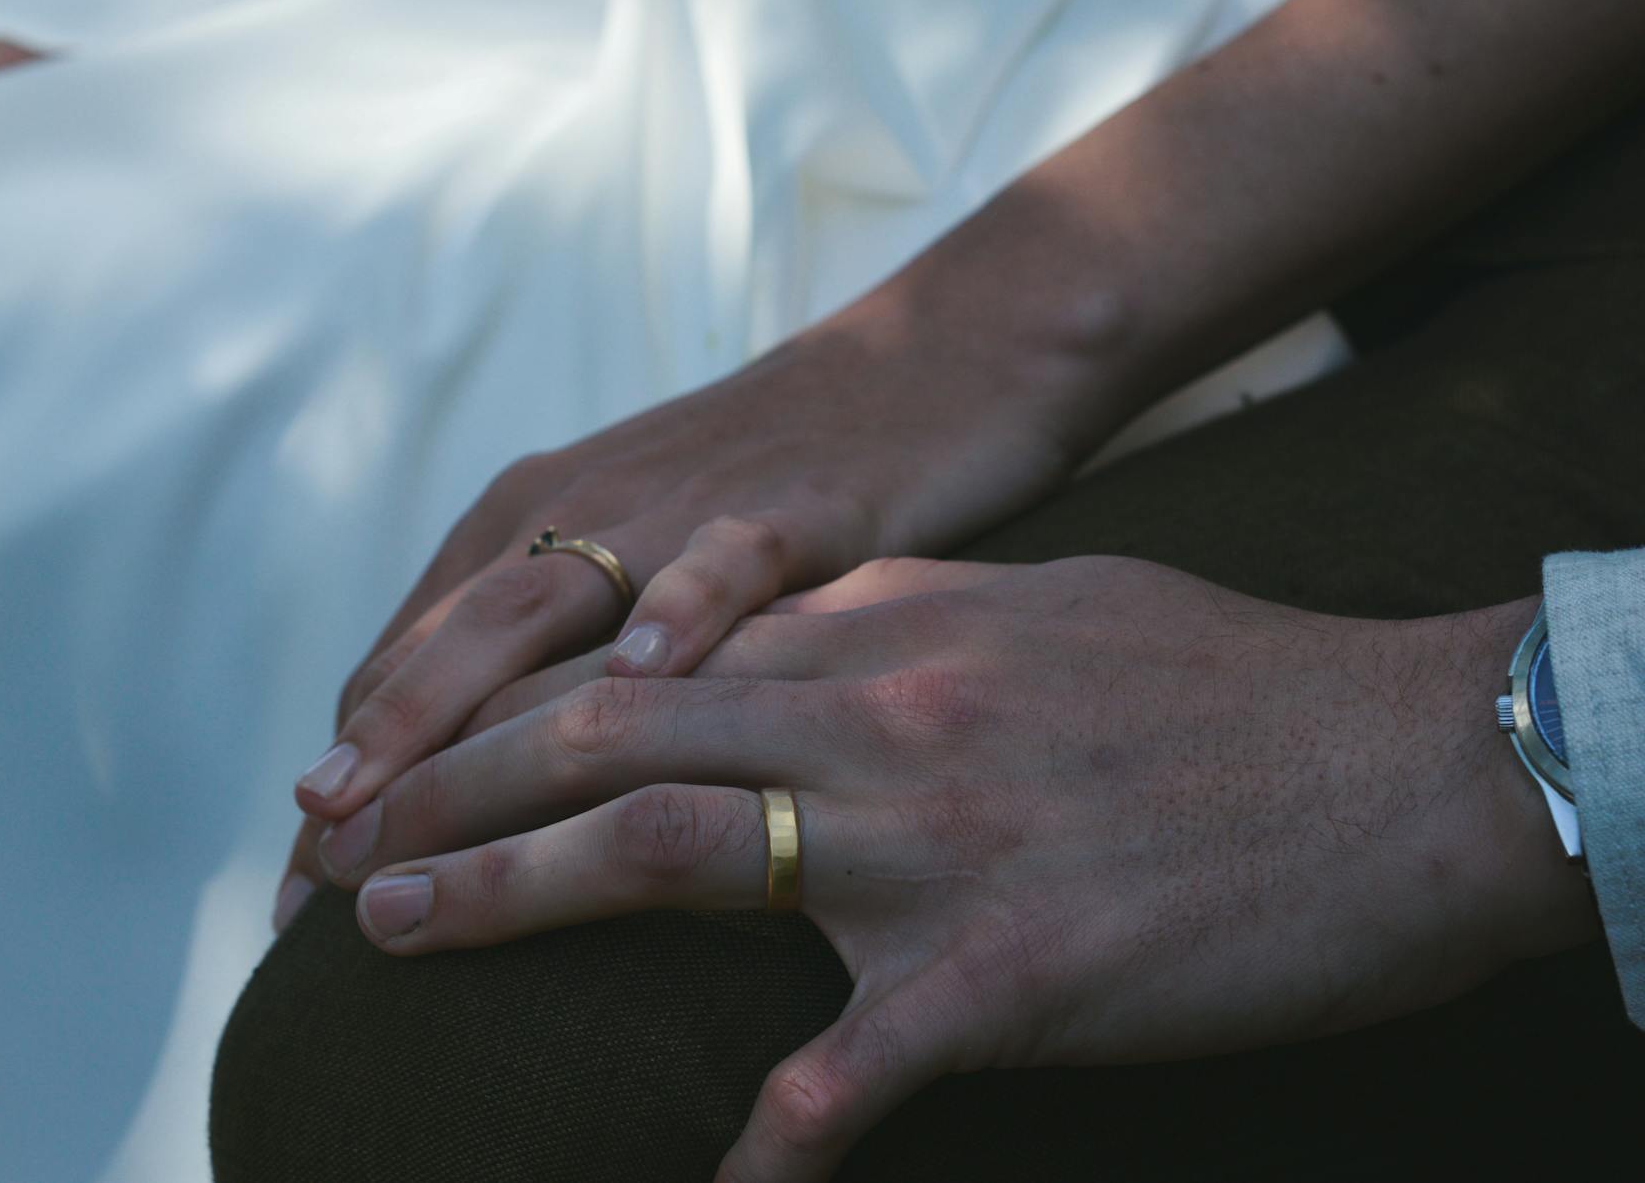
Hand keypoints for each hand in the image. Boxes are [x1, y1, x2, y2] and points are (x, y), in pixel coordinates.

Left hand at [274, 279, 1110, 929]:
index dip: (353, 783)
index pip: (406, 668)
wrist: (922, 366)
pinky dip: (679, 612)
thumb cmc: (773, 491)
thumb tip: (478, 806)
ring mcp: (673, 504)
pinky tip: (646, 679)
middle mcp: (574, 512)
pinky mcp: (787, 504)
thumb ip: (563, 663)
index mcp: (530, 531)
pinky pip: (719, 562)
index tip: (306, 905)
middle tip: (318, 878)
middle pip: (443, 648)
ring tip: (401, 805)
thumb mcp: (646, 568)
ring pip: (539, 608)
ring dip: (456, 707)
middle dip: (370, 766)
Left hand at [314, 556, 1596, 1181]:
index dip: (493, 710)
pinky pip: (844, 1074)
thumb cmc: (1223, 678)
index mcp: (879, 633)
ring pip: (664, 858)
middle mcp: (874, 716)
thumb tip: (786, 636)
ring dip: (506, 903)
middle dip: (442, 794)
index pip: (636, 662)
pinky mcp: (1010, 971)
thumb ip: (892, 613)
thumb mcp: (1033, 602)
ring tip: (391, 940)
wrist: (1404, 755)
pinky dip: (764, 1146)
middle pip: (603, 741)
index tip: (397, 754)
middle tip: (326, 852)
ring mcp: (930, 840)